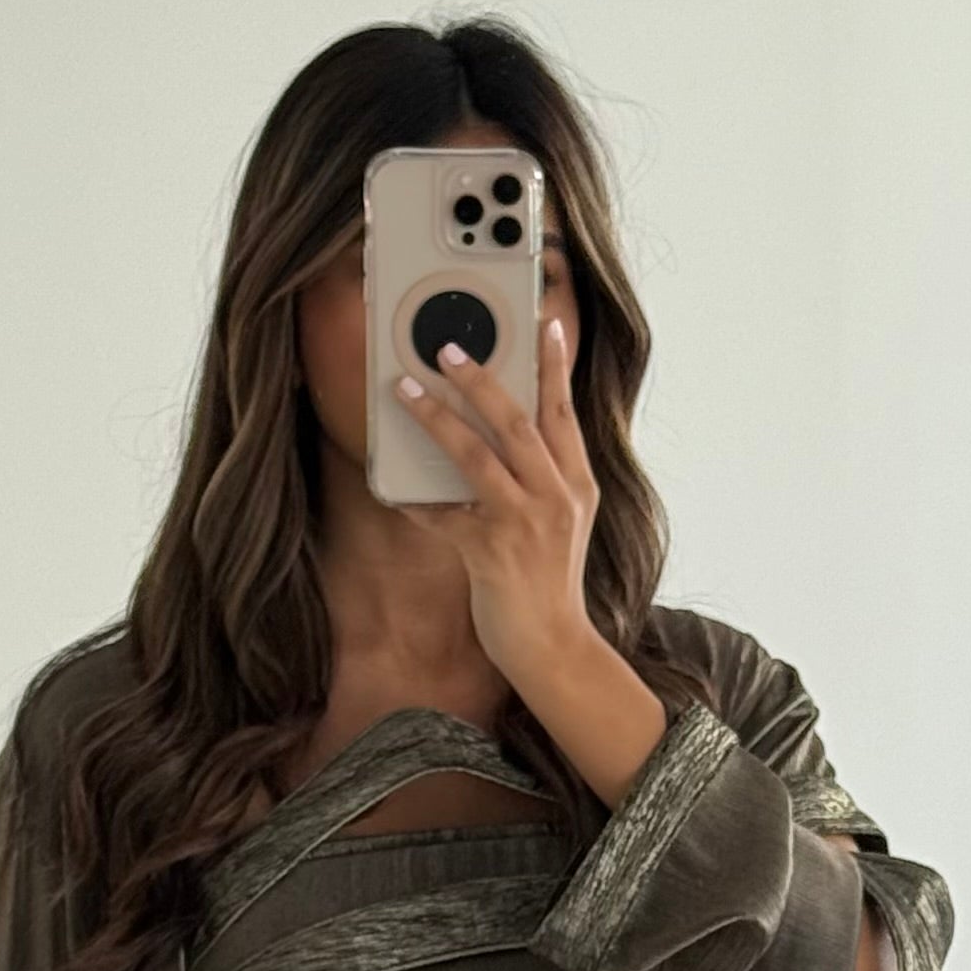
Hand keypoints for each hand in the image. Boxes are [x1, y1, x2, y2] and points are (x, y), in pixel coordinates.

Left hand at [391, 315, 597, 691]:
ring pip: (479, 456)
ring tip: (404, 390)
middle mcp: (557, 498)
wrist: (553, 648)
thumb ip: (541, 479)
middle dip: (481, 380)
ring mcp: (525, 525)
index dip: (555, 366)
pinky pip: (443, 516)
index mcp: (578, 485)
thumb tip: (498, 436)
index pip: (565, 413)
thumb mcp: (562, 523)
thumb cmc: (548, 583)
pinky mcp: (491, 554)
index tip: (546, 322)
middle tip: (447, 347)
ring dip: (437, 418)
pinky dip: (416, 501)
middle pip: (518, 422)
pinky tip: (393, 488)